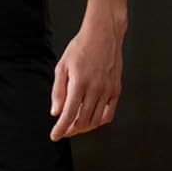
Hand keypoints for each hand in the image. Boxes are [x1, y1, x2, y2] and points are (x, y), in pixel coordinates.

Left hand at [49, 21, 123, 139]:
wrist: (103, 34)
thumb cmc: (80, 48)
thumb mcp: (62, 67)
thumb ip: (58, 91)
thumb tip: (56, 112)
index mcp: (79, 83)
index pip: (69, 115)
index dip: (60, 129)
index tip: (55, 136)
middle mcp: (95, 89)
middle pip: (82, 121)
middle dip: (71, 130)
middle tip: (64, 130)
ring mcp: (107, 90)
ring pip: (96, 120)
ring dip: (84, 127)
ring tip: (75, 125)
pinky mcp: (116, 90)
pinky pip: (109, 114)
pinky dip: (99, 121)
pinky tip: (91, 119)